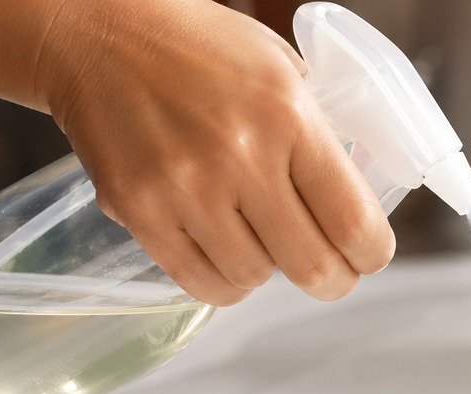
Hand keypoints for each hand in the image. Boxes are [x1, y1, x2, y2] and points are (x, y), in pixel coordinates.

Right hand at [36, 0, 395, 305]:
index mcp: (288, 115)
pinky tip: (224, 253)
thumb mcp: (282, 69)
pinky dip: (222, 281)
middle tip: (331, 274)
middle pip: (311, 266)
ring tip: (261, 242)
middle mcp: (240, 156)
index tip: (370, 255)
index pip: (353, 221)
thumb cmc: (197, 47)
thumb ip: (319, 133)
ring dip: (268, 270)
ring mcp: (185, 188)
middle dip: (333, 280)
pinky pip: (201, 283)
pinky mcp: (139, 211)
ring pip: (254, 280)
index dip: (372, 253)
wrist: (98, 34)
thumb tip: (355, 196)